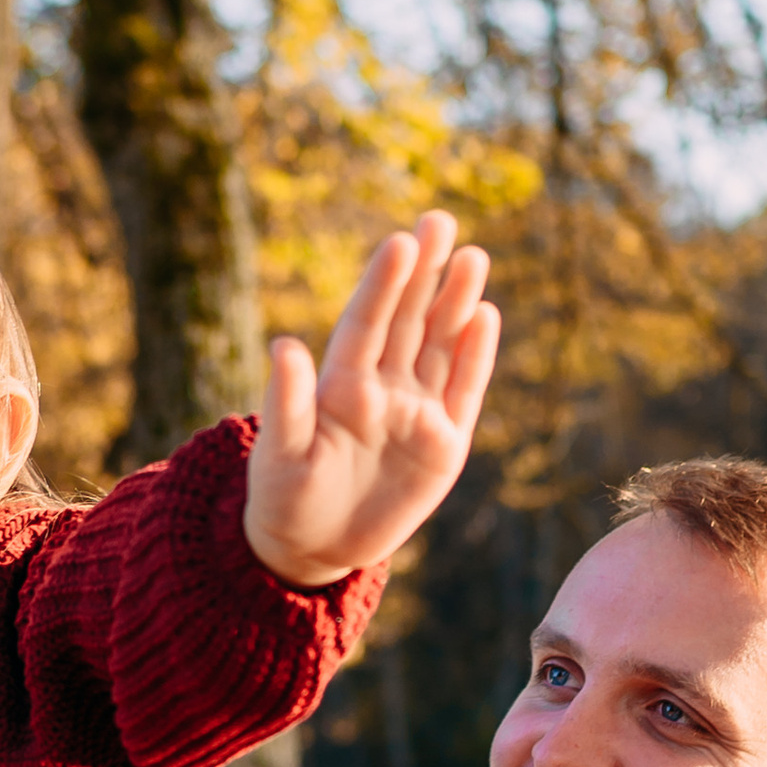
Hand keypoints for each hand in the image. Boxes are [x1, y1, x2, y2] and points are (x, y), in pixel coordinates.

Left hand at [243, 212, 498, 589]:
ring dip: (455, 302)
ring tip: (472, 255)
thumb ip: (287, 401)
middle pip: (407, 320)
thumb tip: (282, 344)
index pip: (366, 322)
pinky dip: (475, 356)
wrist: (314, 548)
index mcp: (340, 384)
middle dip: (425, 272)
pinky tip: (485, 314)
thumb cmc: (284, 497)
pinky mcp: (444, 444)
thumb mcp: (281, 452)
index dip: (383, 283)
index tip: (399, 241)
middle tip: (440, 218)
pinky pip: (464, 390)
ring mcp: (416, 412)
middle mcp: (381, 388)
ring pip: (440, 345)